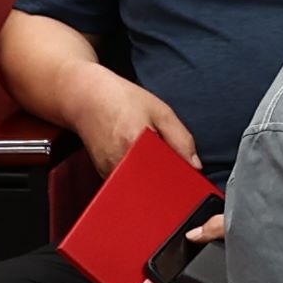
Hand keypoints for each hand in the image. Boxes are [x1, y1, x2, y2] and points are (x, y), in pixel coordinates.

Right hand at [71, 78, 197, 180]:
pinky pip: (128, 181)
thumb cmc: (122, 100)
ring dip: (150, 174)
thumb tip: (195, 166)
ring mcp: (108, 171)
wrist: (87, 97)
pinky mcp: (103, 174)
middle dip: (165, 175)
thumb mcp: (160, 111)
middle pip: (152, 184)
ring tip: (148, 152)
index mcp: (135, 144)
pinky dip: (137, 172)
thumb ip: (180, 139)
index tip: (185, 170)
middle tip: (164, 155)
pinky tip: (136, 155)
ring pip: (139, 185)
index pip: (165, 176)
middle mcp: (118, 163)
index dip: (178, 174)